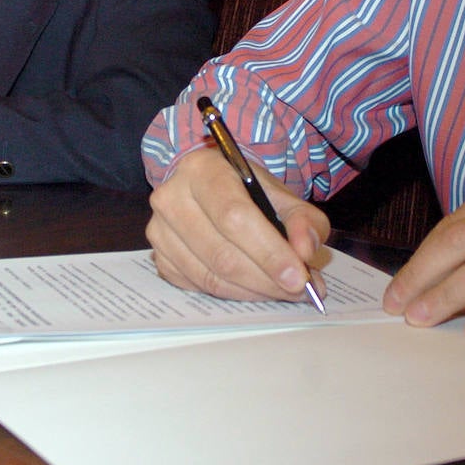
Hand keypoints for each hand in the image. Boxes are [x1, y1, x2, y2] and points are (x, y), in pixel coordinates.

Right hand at [146, 143, 330, 302]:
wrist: (210, 186)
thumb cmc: (246, 190)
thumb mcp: (280, 194)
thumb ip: (303, 219)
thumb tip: (305, 253)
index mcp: (203, 169)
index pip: (234, 217)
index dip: (268, 252)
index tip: (299, 277)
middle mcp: (172, 196)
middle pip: (222, 254)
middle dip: (266, 279)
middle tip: (299, 290)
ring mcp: (159, 229)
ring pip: (210, 276)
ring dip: (252, 291)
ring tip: (282, 290)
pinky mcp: (159, 256)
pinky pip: (198, 286)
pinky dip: (232, 294)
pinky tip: (254, 288)